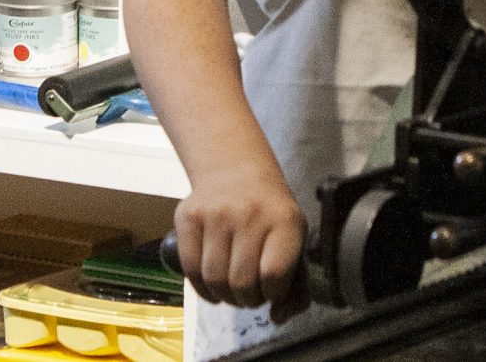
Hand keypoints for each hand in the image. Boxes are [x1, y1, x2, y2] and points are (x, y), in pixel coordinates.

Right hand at [176, 164, 306, 316]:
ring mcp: (215, 213)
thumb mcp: (294, 238)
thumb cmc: (269, 212)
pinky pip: (190, 270)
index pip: (274, 274)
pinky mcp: (188, 217)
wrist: (234, 168)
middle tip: (250, 292)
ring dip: (225, 296)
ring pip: (215, 280)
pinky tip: (213, 284)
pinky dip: (202, 288)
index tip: (272, 288)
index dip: (273, 293)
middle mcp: (249, 213)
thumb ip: (297, 286)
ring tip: (232, 287)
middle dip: (248, 299)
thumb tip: (278, 317)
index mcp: (284, 219)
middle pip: (242, 283)